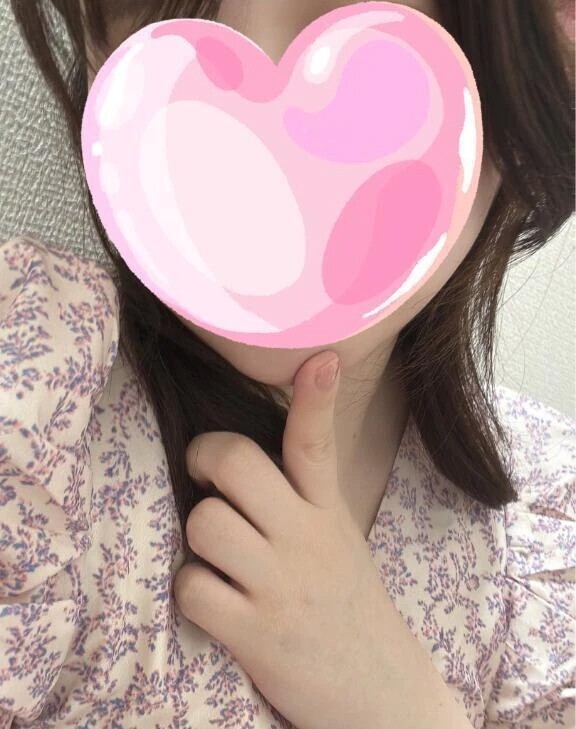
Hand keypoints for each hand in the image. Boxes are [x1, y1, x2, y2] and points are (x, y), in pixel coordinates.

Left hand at [172, 350, 397, 728]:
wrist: (380, 692)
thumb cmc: (347, 605)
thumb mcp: (339, 539)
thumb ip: (301, 499)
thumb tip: (242, 460)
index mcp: (328, 512)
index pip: (316, 444)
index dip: (313, 398)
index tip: (316, 358)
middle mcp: (306, 538)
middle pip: (236, 463)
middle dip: (206, 457)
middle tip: (206, 472)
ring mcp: (280, 585)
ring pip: (204, 522)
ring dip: (197, 538)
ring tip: (215, 556)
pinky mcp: (255, 633)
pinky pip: (191, 587)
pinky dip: (191, 591)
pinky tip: (213, 602)